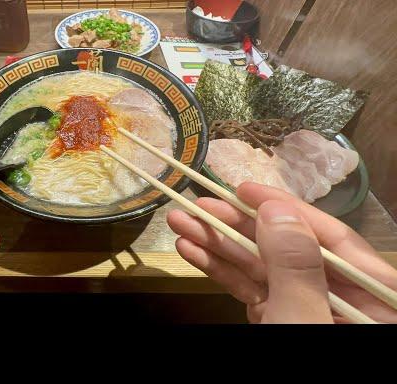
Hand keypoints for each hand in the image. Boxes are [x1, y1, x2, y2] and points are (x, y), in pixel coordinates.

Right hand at [167, 182, 396, 322]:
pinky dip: (219, 271)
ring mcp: (302, 309)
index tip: (241, 187)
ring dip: (218, 245)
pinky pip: (249, 289)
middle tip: (193, 204)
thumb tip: (276, 209)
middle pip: (286, 248)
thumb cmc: (307, 363)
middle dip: (236, 226)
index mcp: (372, 297)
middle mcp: (336, 298)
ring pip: (260, 268)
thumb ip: (296, 267)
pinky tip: (193, 251)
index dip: (284, 207)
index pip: (329, 238)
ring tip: (179, 223)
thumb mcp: (304, 322)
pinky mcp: (275, 321)